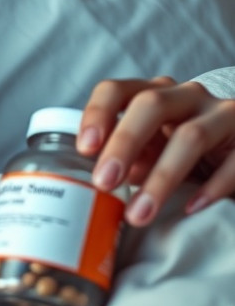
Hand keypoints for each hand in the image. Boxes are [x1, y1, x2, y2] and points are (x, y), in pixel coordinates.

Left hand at [76, 76, 234, 225]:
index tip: (85, 149)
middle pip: (150, 105)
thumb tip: (104, 182)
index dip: (97, 115)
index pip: (116, 91)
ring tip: (139, 214)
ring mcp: (222, 114)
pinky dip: (211, 187)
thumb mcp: (151, 149)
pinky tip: (190, 209)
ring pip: (191, 135)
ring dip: (161, 178)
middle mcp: (186, 96)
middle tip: (104, 182)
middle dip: (124, 144)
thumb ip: (128, 158)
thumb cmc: (180, 150)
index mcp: (151, 94)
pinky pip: (234, 161)